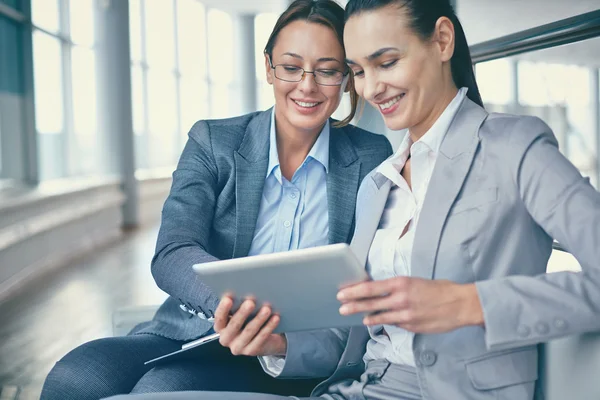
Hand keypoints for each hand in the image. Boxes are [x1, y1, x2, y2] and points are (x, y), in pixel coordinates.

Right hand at [213, 295, 286, 356]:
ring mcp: (238, 347)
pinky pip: (261, 338)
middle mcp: (226, 339)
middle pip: (234, 325)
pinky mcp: (251, 351)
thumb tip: (243, 291)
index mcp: (220, 327)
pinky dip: (269, 327)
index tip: (228, 298)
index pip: (219, 318)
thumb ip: (237, 306)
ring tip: (266, 309)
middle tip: (250, 302)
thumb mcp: (240, 314)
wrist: (261, 341)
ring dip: (258, 319)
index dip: (223, 309)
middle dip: (242, 313)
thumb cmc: (247, 321)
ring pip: (249, 331)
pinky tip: (275, 318)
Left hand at [337, 277, 483, 333]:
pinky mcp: (411, 326)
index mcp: (401, 283)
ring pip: (380, 316)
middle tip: (341, 307)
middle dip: (353, 305)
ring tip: (356, 316)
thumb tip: (378, 292)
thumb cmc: (439, 290)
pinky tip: (376, 321)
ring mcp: (405, 315)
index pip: (371, 288)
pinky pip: (393, 324)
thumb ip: (396, 288)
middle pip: (370, 303)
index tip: (342, 293)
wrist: (460, 304)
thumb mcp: (415, 282)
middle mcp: (400, 299)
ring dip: (366, 316)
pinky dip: (384, 321)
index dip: (354, 291)